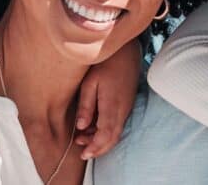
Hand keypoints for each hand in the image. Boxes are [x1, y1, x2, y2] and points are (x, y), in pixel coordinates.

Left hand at [74, 39, 140, 159]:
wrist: (126, 53)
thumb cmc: (106, 64)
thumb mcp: (90, 82)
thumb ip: (86, 105)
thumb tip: (81, 126)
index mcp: (112, 106)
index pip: (105, 136)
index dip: (94, 148)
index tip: (82, 153)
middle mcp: (122, 110)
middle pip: (112, 139)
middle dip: (98, 149)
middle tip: (82, 152)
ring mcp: (126, 108)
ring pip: (115, 133)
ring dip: (101, 141)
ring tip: (82, 139)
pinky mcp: (126, 104)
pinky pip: (117, 124)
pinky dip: (106, 131)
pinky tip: (93, 127)